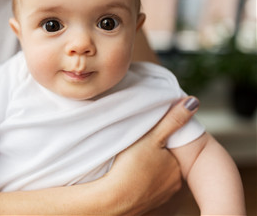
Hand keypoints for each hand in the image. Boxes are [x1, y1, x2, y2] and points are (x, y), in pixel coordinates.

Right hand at [96, 96, 198, 215]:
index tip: (147, 140)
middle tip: (137, 152)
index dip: (160, 143)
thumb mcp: (152, 137)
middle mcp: (173, 185)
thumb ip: (172, 120)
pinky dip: (139, 186)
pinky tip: (128, 181)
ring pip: (156, 180)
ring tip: (130, 165)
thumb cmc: (131, 167)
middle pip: (164, 165)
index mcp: (176, 167)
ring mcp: (160, 198)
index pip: (172, 151)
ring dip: (147, 173)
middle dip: (155, 159)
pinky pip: (146, 193)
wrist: (113, 199)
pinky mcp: (147, 207)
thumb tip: (193, 101)